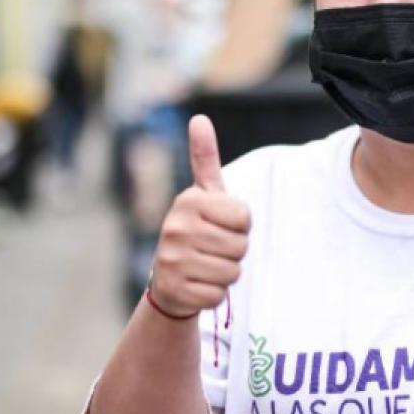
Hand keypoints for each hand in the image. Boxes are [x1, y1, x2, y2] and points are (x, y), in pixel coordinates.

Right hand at [150, 115, 249, 315]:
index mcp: (188, 201)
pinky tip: (198, 284)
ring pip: (232, 272)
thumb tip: (200, 118)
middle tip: (213, 248)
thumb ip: (205, 158)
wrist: (169, 277)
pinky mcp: (174, 290)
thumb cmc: (198, 230)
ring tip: (206, 265)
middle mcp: (175, 227)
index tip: (221, 225)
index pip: (245, 218)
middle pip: (240, 246)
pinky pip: (218, 295)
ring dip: (226, 273)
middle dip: (235, 251)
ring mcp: (172, 260)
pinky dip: (214, 293)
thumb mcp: (204, 194)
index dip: (240, 226)